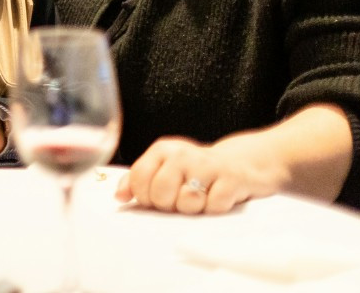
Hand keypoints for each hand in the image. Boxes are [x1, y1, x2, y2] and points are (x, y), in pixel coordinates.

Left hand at [117, 135, 285, 214]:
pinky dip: (215, 208)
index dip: (144, 196)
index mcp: (163, 150)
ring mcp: (208, 166)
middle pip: (161, 194)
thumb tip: (119, 196)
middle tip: (181, 197)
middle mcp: (183, 154)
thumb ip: (138, 180)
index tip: (156, 197)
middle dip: (169, 204)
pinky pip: (214, 207)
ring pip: (187, 202)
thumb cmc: (196, 169)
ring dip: (193, 208)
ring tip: (200, 196)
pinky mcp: (232, 179)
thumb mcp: (165, 168)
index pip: (139, 179)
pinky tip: (218, 196)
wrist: (241, 162)